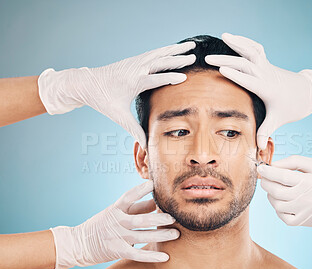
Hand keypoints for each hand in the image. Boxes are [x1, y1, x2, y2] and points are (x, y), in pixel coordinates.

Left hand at [38, 42, 195, 146]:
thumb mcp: (118, 116)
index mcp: (133, 81)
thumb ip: (134, 130)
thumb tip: (146, 146)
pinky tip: (174, 48)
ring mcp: (135, 62)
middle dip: (178, 59)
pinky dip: (166, 50)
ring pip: (159, 53)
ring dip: (175, 49)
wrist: (85, 83)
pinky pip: (153, 53)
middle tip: (194, 57)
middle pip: (161, 61)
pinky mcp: (134, 60)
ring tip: (190, 45)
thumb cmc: (101, 99)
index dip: (170, 78)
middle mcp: (136, 68)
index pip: (156, 78)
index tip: (185, 78)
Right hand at [50, 180, 178, 268]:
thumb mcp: (114, 212)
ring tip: (176, 234)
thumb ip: (135, 208)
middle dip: (158, 218)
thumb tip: (157, 202)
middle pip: (140, 218)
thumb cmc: (102, 224)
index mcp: (116, 209)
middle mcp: (117, 221)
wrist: (78, 243)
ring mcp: (117, 236)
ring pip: (142, 235)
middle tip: (174, 217)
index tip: (153, 184)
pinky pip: (137, 254)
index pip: (128, 196)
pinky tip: (165, 257)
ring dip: (160, 235)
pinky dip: (151, 256)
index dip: (140, 190)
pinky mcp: (117, 250)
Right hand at [205, 33, 311, 148]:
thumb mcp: (278, 120)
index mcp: (267, 88)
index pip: (249, 79)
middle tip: (208, 59)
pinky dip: (245, 42)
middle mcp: (266, 74)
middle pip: (245, 63)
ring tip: (224, 36)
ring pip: (252, 50)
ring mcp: (267, 66)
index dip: (236, 74)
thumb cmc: (293, 106)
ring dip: (238, 43)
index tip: (221, 70)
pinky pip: (255, 49)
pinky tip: (233, 39)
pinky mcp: (267, 63)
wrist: (310, 92)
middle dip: (226, 59)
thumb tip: (258, 149)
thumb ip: (266, 132)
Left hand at [257, 155, 311, 239]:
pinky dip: (278, 209)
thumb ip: (293, 162)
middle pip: (275, 191)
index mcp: (309, 182)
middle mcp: (305, 198)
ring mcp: (304, 212)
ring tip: (276, 188)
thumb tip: (273, 165)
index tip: (260, 168)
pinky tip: (283, 201)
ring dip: (271, 195)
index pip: (280, 176)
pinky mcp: (304, 221)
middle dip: (266, 182)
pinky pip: (283, 217)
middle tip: (265, 177)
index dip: (267, 172)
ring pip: (276, 204)